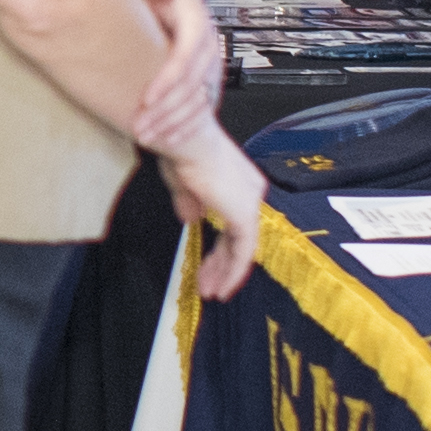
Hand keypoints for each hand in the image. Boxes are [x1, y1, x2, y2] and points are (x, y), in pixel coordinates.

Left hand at [118, 0, 224, 148]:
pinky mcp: (195, 69)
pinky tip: (167, 138)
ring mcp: (201, 53)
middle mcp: (201, 33)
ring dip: (176, 120)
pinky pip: (200, 101)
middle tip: (141, 126)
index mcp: (191, 9)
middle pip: (198, 78)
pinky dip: (185, 122)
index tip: (147, 98)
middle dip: (170, 107)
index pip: (191, 48)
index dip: (171, 76)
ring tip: (147, 136)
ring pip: (201, 94)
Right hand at [164, 126, 268, 300]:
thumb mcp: (182, 182)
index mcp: (237, 181)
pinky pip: (243, 252)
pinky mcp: (244, 214)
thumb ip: (189, 202)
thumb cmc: (181, 149)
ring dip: (225, 273)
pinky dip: (233, 272)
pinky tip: (221, 286)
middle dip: (220, 265)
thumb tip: (190, 218)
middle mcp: (249, 191)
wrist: (184, 139)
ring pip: (242, 248)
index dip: (220, 247)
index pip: (234, 223)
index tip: (206, 264)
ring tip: (211, 292)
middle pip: (238, 239)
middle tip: (207, 285)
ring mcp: (249, 203)